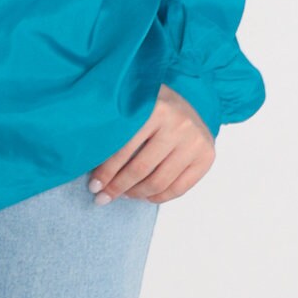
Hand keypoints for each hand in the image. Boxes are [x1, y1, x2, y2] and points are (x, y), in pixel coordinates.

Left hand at [89, 85, 214, 203]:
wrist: (185, 99)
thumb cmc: (151, 103)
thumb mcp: (132, 105)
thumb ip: (116, 127)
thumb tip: (91, 164)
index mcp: (156, 108)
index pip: (124, 148)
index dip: (106, 171)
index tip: (94, 185)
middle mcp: (179, 124)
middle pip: (141, 169)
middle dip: (117, 186)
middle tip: (102, 196)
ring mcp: (195, 141)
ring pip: (159, 182)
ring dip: (135, 194)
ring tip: (122, 194)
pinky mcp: (206, 156)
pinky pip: (179, 188)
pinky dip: (158, 198)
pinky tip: (143, 196)